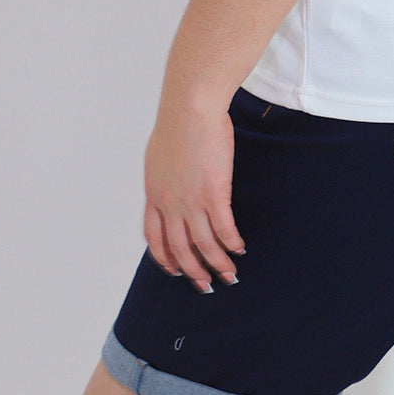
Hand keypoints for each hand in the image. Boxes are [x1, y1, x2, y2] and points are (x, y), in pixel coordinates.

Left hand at [143, 98, 245, 293]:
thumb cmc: (178, 121)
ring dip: (216, 264)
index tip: (173, 270)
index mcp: (154, 193)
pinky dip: (231, 242)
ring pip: (203, 244)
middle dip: (192, 270)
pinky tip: (239, 248)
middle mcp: (170, 203)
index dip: (163, 257)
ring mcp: (191, 201)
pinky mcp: (214, 193)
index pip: (154, 237)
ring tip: (228, 276)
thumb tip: (169, 179)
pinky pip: (224, 228)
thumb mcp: (159, 153)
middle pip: (179, 247)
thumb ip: (164, 173)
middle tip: (204, 285)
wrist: (190, 109)